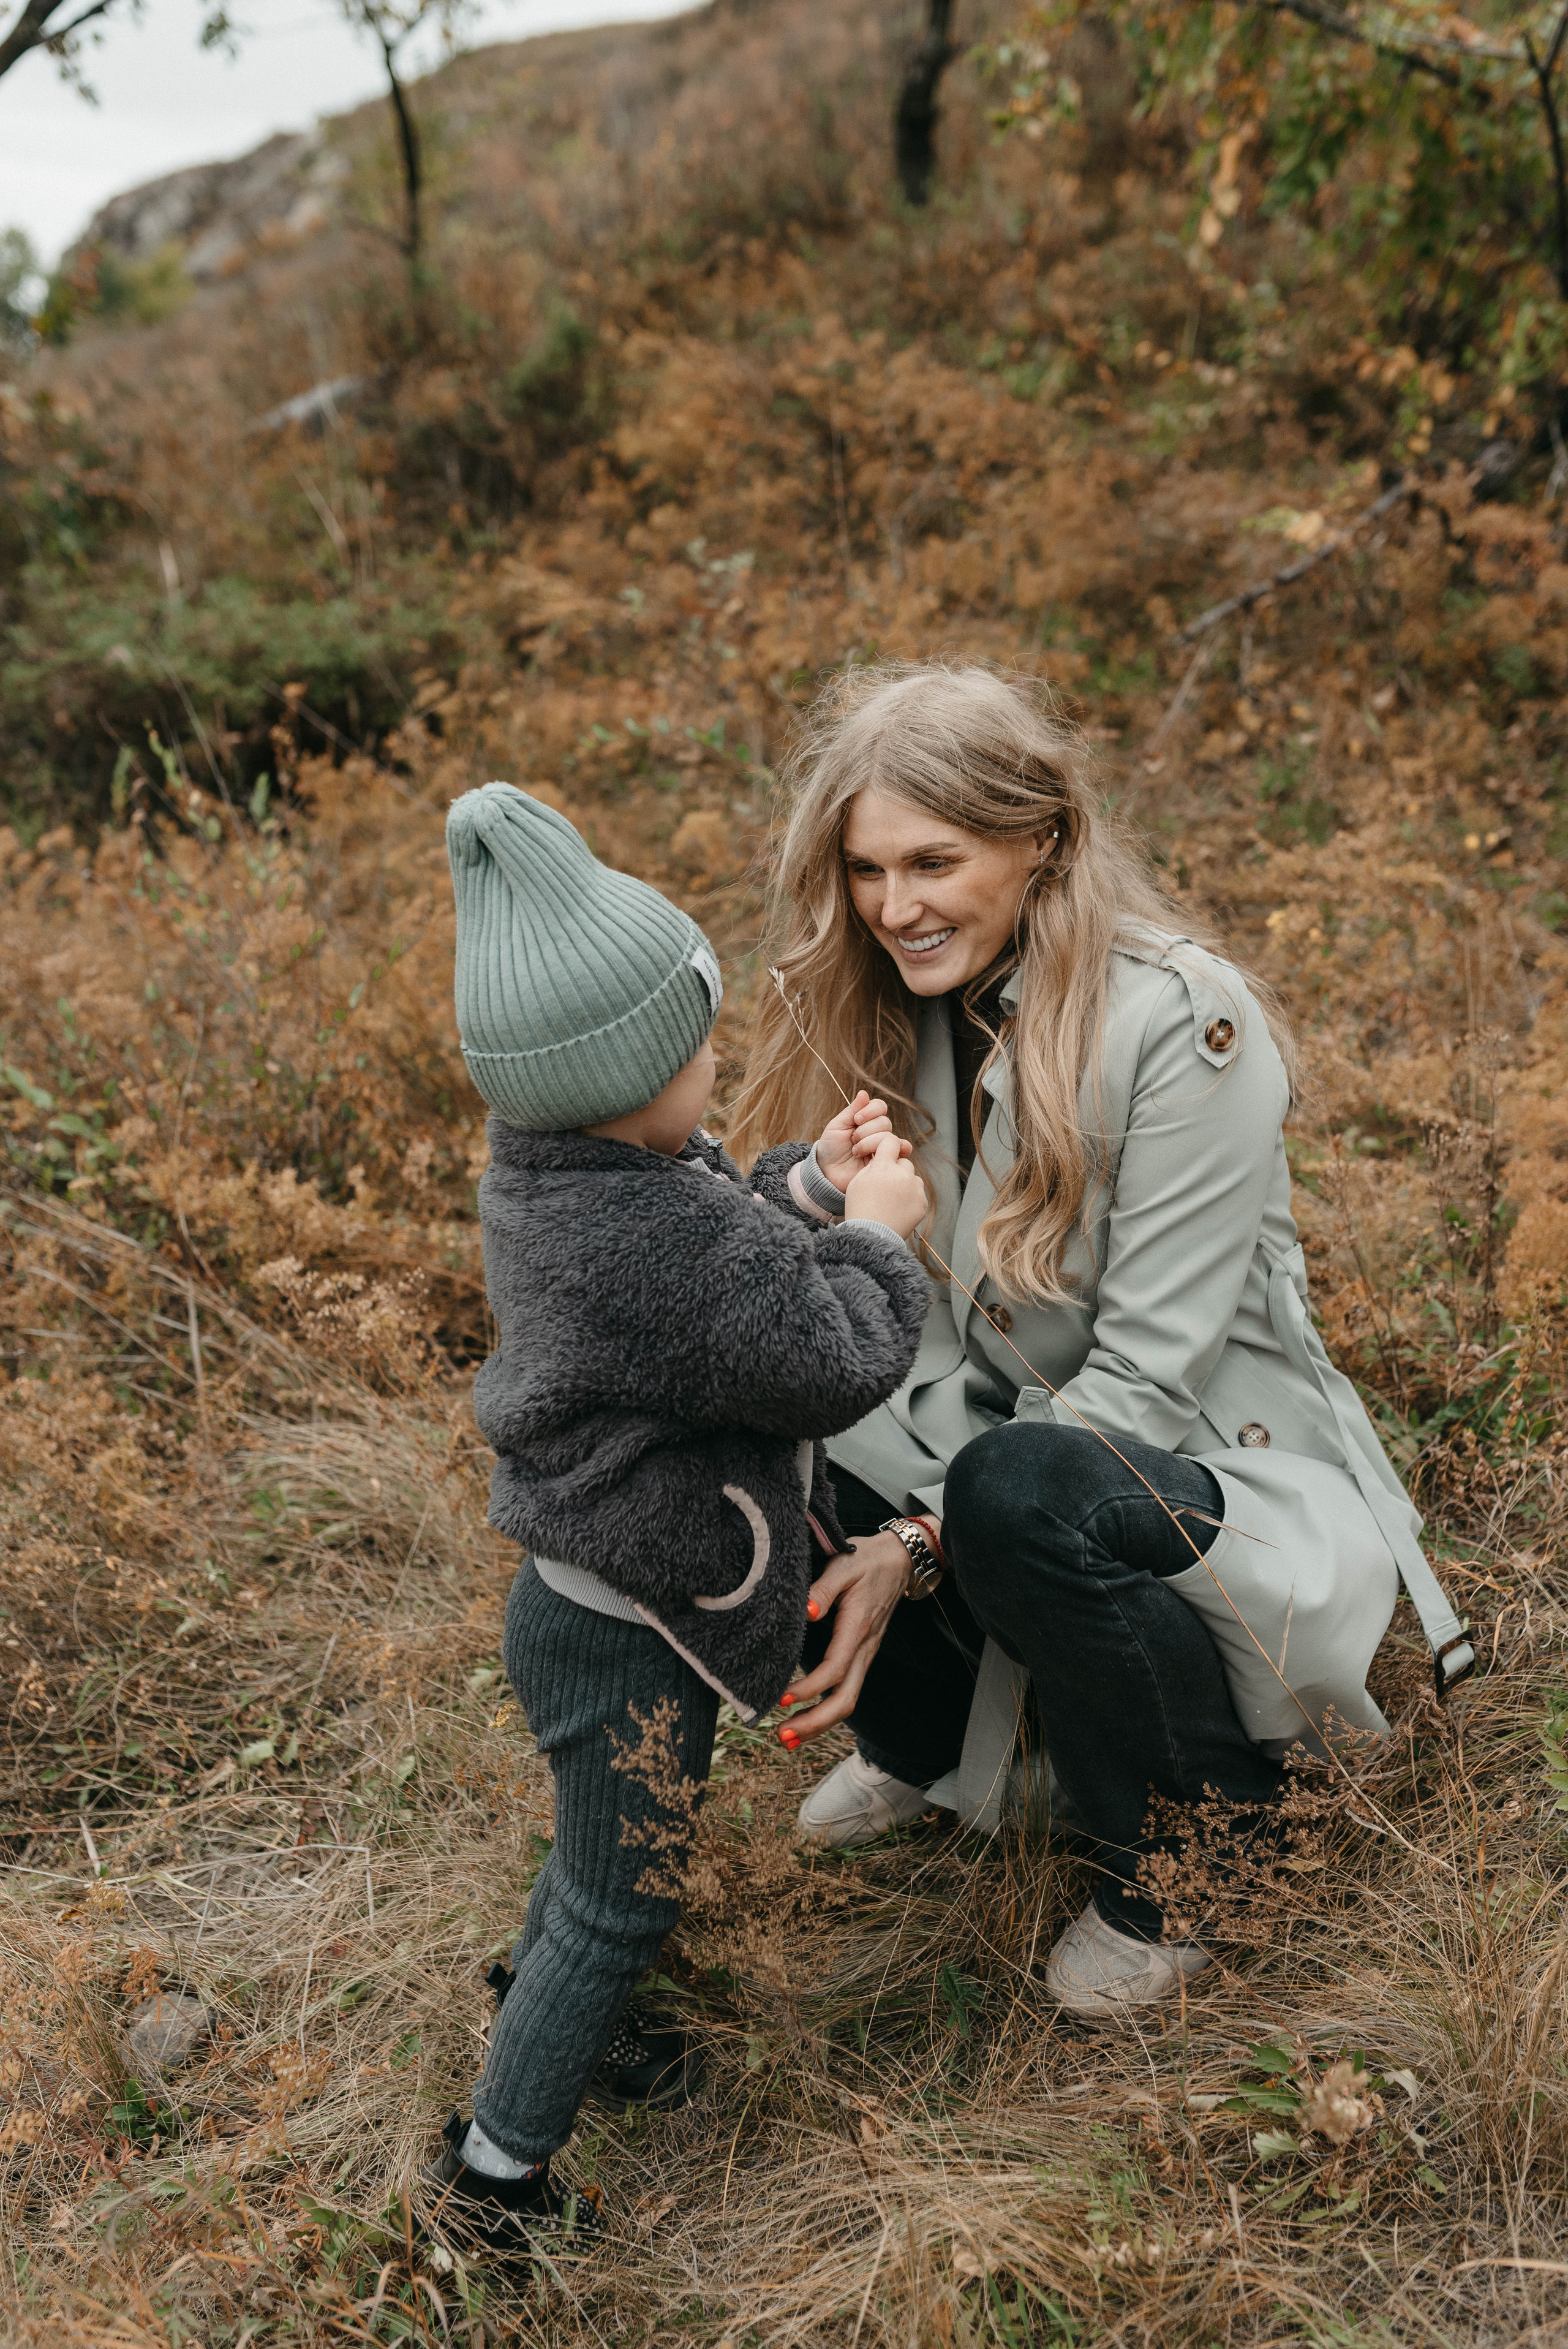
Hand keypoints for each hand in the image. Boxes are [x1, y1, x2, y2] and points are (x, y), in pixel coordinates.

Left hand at [779, 1532, 910, 1742]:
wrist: (900, 1560)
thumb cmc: (868, 1560)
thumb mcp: (844, 1565)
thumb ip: (823, 1590)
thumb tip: (807, 1613)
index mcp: (858, 1628)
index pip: (834, 1669)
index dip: (809, 1688)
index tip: (782, 1697)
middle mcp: (864, 1648)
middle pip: (845, 1699)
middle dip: (815, 1723)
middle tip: (782, 1736)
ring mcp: (864, 1655)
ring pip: (847, 1700)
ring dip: (819, 1723)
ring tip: (787, 1737)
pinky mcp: (861, 1656)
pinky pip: (846, 1690)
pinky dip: (825, 1710)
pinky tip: (805, 1717)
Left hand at [815, 1088, 910, 1194]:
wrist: (829, 1173)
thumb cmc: (831, 1149)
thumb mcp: (837, 1126)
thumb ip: (851, 1110)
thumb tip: (864, 1092)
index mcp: (866, 1120)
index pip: (879, 1106)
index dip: (870, 1111)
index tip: (856, 1119)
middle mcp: (878, 1132)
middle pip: (885, 1122)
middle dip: (866, 1131)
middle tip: (853, 1140)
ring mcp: (885, 1146)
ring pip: (890, 1136)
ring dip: (869, 1143)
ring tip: (856, 1152)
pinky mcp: (890, 1159)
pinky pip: (903, 1149)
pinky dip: (893, 1149)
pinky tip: (873, 1156)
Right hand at [844, 1133, 927, 1239]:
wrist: (872, 1235)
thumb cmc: (859, 1209)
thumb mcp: (856, 1183)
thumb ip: (871, 1167)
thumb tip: (880, 1159)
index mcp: (883, 1167)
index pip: (891, 1142)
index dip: (887, 1146)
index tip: (884, 1154)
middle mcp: (902, 1175)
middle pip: (903, 1162)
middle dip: (896, 1170)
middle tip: (885, 1185)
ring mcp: (914, 1189)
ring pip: (913, 1178)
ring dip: (905, 1184)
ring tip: (892, 1200)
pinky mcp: (922, 1203)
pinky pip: (918, 1194)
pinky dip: (911, 1199)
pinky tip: (898, 1208)